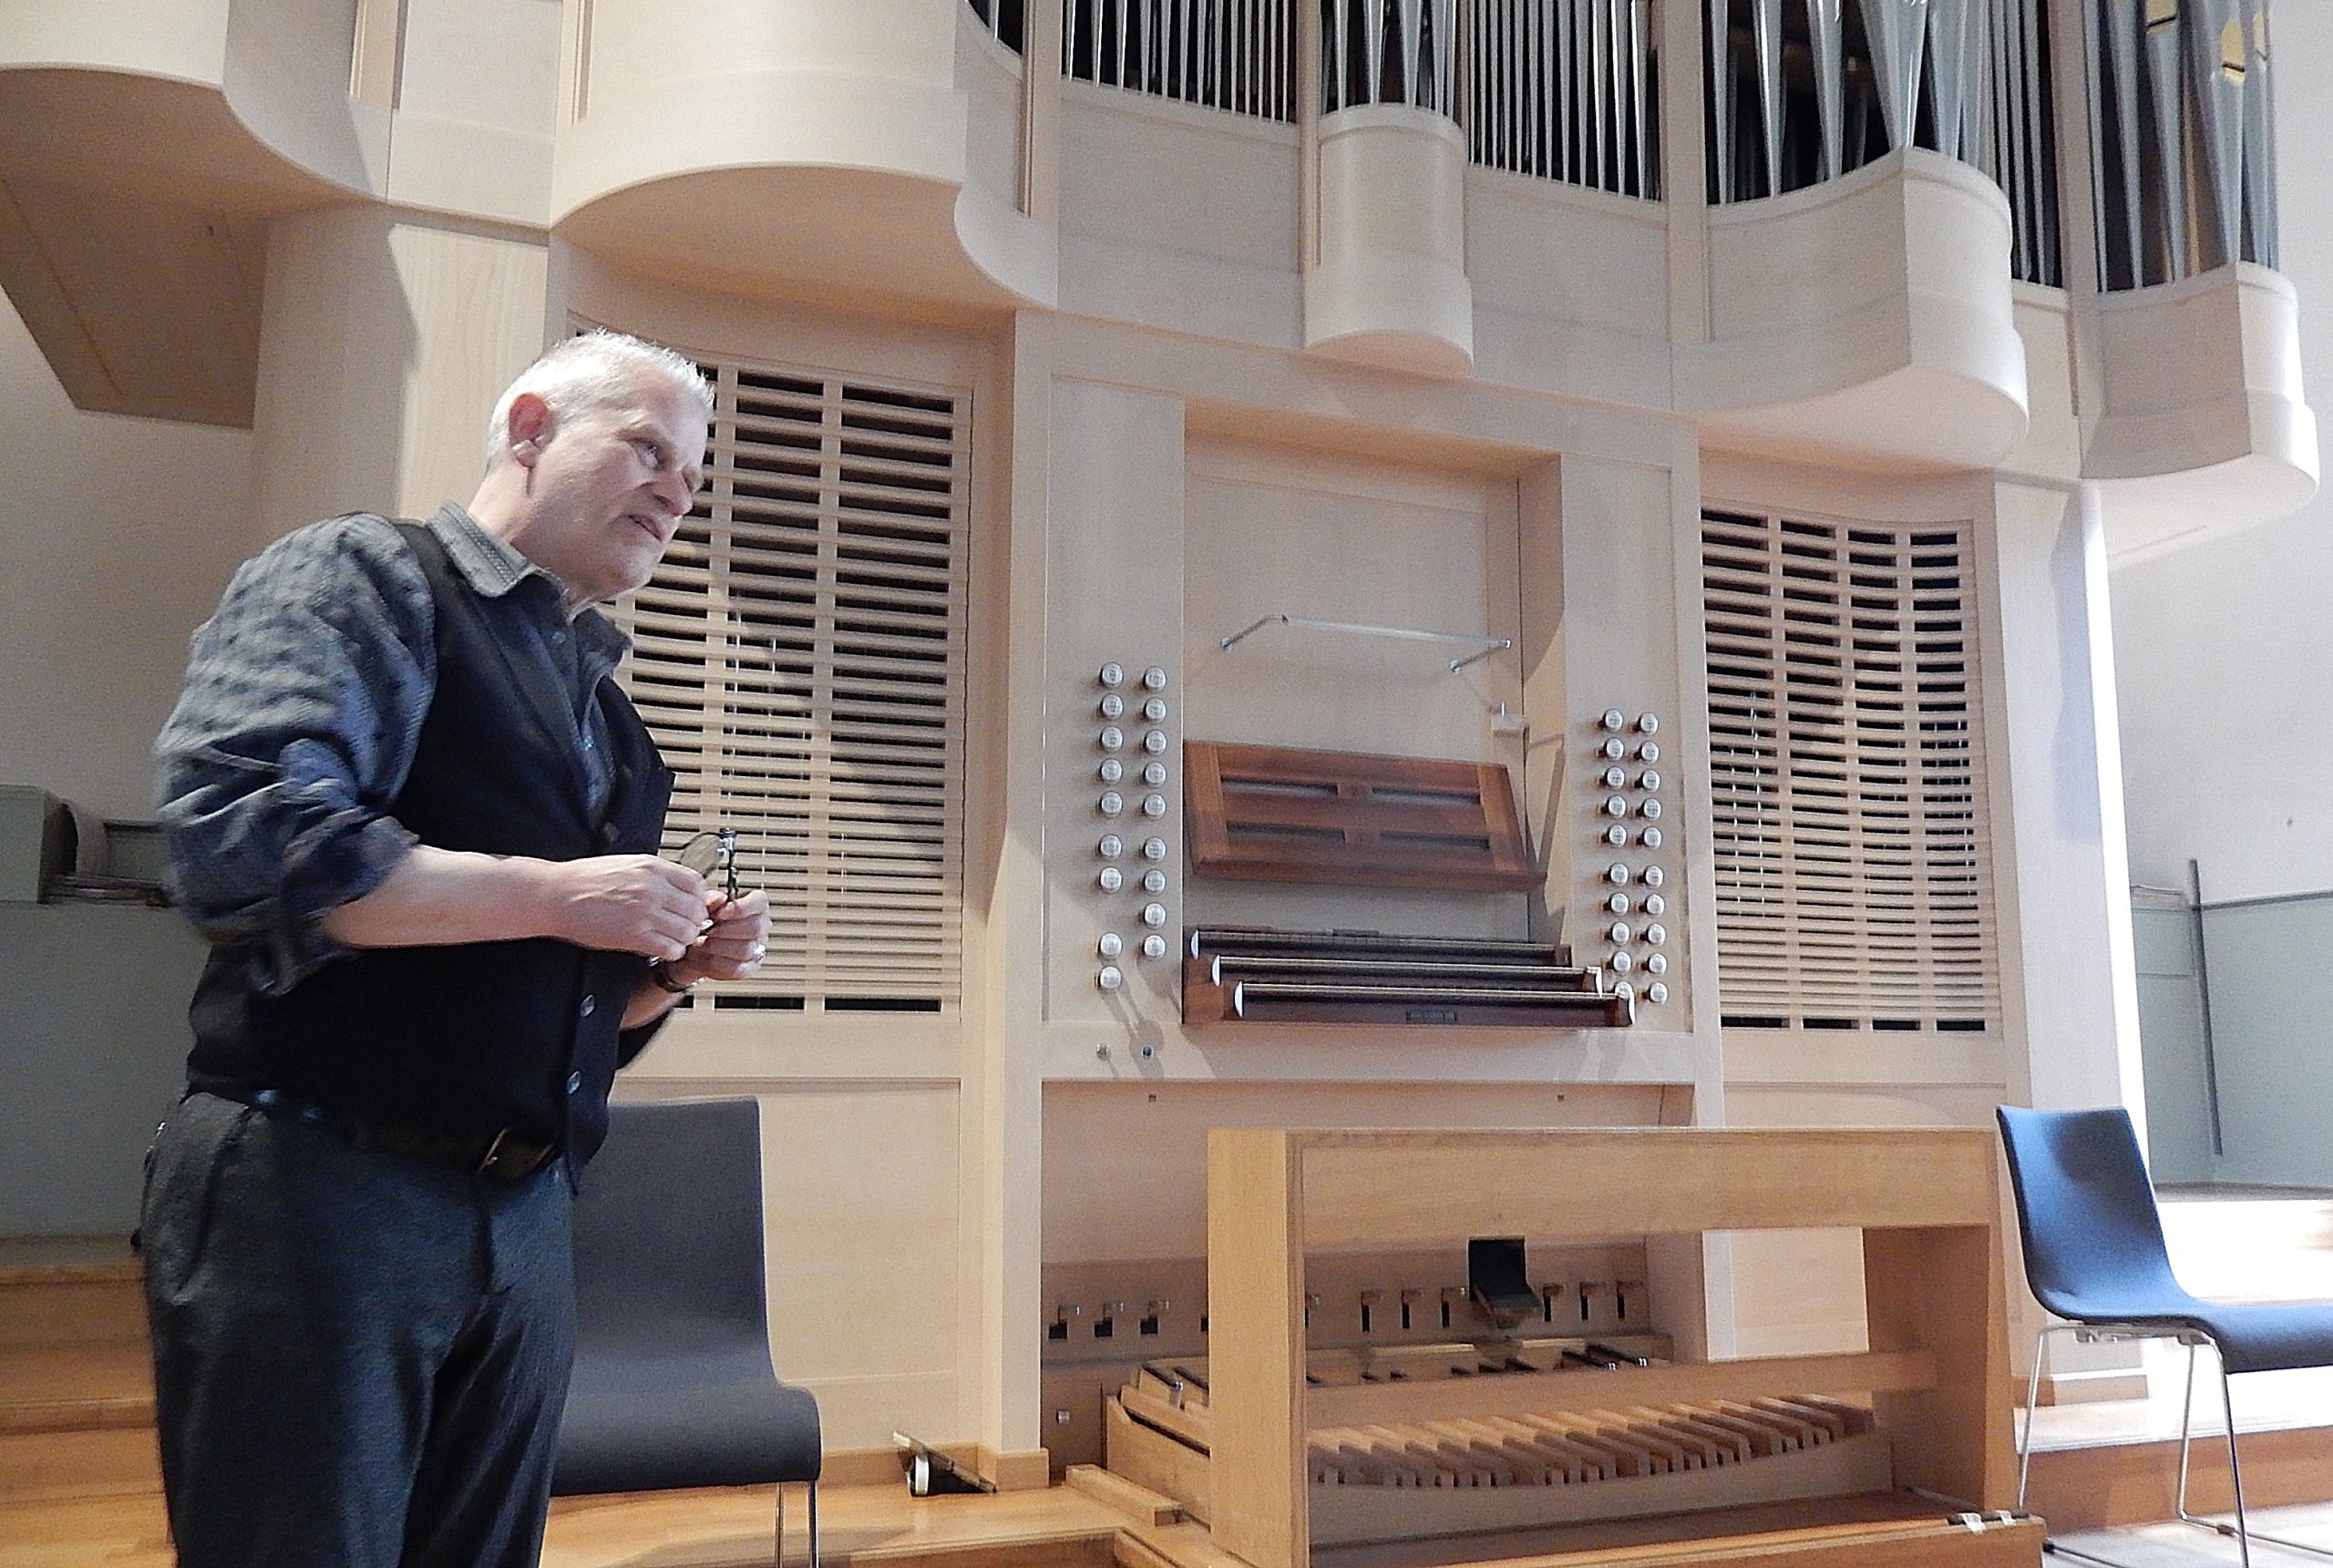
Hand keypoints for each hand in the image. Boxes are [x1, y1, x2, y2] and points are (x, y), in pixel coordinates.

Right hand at [535, 854, 709, 959]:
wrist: (557, 894)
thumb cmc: (585, 880)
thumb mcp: (627, 864)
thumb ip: (655, 874)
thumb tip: (678, 885)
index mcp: (653, 867)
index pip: (697, 884)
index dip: (697, 898)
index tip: (690, 906)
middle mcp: (653, 888)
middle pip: (697, 909)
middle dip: (693, 920)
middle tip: (683, 926)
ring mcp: (645, 912)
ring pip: (688, 931)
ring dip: (683, 938)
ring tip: (670, 938)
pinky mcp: (634, 936)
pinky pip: (670, 948)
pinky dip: (670, 951)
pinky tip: (660, 948)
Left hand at [661, 889, 770, 985]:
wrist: (694, 948)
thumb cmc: (705, 922)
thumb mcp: (705, 906)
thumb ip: (712, 900)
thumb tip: (719, 899)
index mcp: (755, 907)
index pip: (759, 902)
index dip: (740, 908)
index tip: (719, 914)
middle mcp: (761, 928)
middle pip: (755, 928)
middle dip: (726, 930)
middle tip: (707, 931)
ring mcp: (758, 950)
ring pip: (746, 950)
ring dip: (719, 947)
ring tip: (702, 943)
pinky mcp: (749, 969)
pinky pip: (738, 969)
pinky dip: (718, 963)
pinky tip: (705, 957)